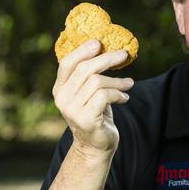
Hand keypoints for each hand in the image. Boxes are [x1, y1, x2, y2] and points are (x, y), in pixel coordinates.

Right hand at [52, 39, 134, 155]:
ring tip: (128, 85)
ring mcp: (71, 110)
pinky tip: (124, 99)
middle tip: (124, 55)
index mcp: (60, 89)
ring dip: (117, 81)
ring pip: (97, 82)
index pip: (67, 63)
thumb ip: (91, 75)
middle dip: (107, 59)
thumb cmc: (96, 115)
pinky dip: (118, 94)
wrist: (96, 146)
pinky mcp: (85, 119)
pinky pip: (104, 96)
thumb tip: (107, 49)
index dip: (83, 50)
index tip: (99, 43)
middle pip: (85, 69)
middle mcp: (62, 98)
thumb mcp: (90, 93)